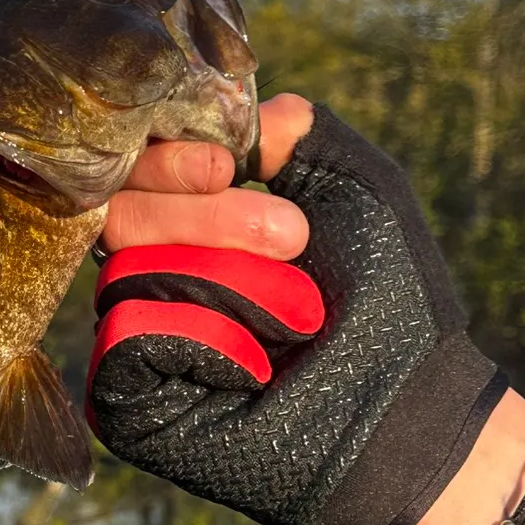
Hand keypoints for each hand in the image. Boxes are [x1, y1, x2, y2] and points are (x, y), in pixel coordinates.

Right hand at [90, 98, 507, 524]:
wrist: (408, 412)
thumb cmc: (390, 303)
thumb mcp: (356, 187)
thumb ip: (294, 131)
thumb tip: (225, 111)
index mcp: (188, 228)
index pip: (131, 171)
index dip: (166, 155)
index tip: (228, 165)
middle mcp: (149, 280)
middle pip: (117, 213)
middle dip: (207, 216)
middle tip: (292, 240)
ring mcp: (132, 342)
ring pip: (124, 271)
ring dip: (222, 277)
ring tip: (294, 311)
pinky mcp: (126, 403)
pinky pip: (125, 336)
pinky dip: (195, 336)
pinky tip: (249, 363)